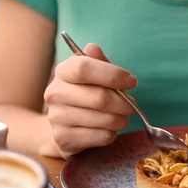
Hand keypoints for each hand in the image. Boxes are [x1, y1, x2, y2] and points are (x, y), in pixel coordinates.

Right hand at [44, 43, 137, 158]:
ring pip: (104, 119)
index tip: (132, 81)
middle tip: (132, 106)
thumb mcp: (95, 77)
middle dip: (124, 104)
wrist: (66, 128)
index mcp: (63, 72)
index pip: (84, 67)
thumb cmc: (87, 97)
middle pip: (100, 98)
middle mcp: (55, 93)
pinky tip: (107, 129)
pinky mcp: (64, 139)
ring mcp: (57, 118)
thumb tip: (93, 48)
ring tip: (121, 118)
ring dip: (121, 120)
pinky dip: (112, 134)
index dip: (113, 74)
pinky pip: (102, 136)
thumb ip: (99, 63)